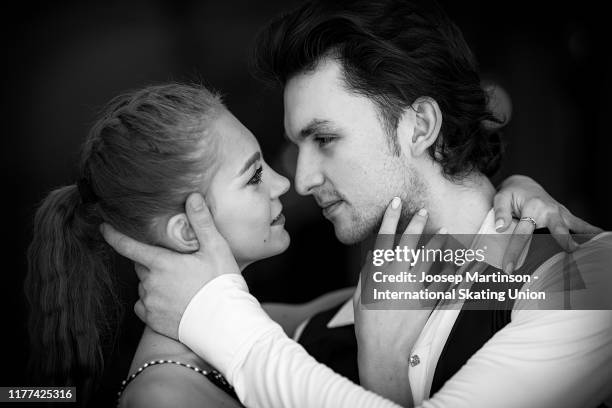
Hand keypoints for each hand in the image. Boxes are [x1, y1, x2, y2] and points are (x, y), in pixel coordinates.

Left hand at [101, 193, 239, 338]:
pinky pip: (144, 306)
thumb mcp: (216, 248)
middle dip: (152, 261)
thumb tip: (192, 197)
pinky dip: (152, 301)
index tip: (104, 227)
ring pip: (144, 286)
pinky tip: (170, 301)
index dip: (114, 235)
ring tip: (179, 284)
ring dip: (154, 281)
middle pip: (141, 265)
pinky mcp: (154, 321)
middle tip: (175, 262)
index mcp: (161, 263)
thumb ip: (201, 222)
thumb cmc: (221, 284)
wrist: (224, 323)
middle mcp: (151, 283)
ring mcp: (151, 303)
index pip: (129, 246)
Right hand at [353, 198, 449, 405]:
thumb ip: (368, 272)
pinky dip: (456, 270)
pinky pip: (445, 282)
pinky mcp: (428, 300)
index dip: (390, 218)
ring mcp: (414, 287)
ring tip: (447, 229)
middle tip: (423, 211)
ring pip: (430, 259)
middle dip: (416, 224)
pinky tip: (462, 259)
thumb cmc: (368, 323)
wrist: (383, 349)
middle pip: (409, 243)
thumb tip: (373, 253)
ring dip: (438, 242)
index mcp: (378, 273)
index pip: (384, 238)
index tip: (396, 202)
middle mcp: (397, 276)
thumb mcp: (361, 295)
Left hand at [494, 175, 601, 271]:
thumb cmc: (512, 194)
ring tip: (594, 249)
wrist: (524, 185)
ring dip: (585, 236)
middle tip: (571, 250)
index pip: (522, 233)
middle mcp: (550, 210)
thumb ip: (500, 212)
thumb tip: (500, 227)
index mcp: (532, 207)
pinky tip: (602, 239)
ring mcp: (560, 213)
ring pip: (575, 226)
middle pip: (558, 228)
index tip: (508, 268)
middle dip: (564, 239)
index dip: (515, 251)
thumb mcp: (501, 197)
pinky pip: (580, 224)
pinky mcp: (565, 216)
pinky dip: (591, 231)